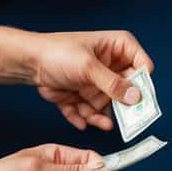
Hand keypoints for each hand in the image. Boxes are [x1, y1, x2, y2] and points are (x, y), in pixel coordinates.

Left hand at [32, 31, 153, 130]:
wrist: (28, 62)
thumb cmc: (57, 52)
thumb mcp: (88, 67)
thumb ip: (113, 84)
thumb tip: (136, 97)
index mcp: (117, 48)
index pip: (142, 65)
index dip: (142, 83)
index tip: (140, 101)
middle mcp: (110, 66)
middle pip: (127, 90)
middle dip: (122, 105)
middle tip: (126, 120)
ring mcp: (97, 82)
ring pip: (108, 105)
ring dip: (101, 114)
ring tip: (98, 122)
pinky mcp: (84, 96)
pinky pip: (89, 111)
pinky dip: (85, 117)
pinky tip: (81, 121)